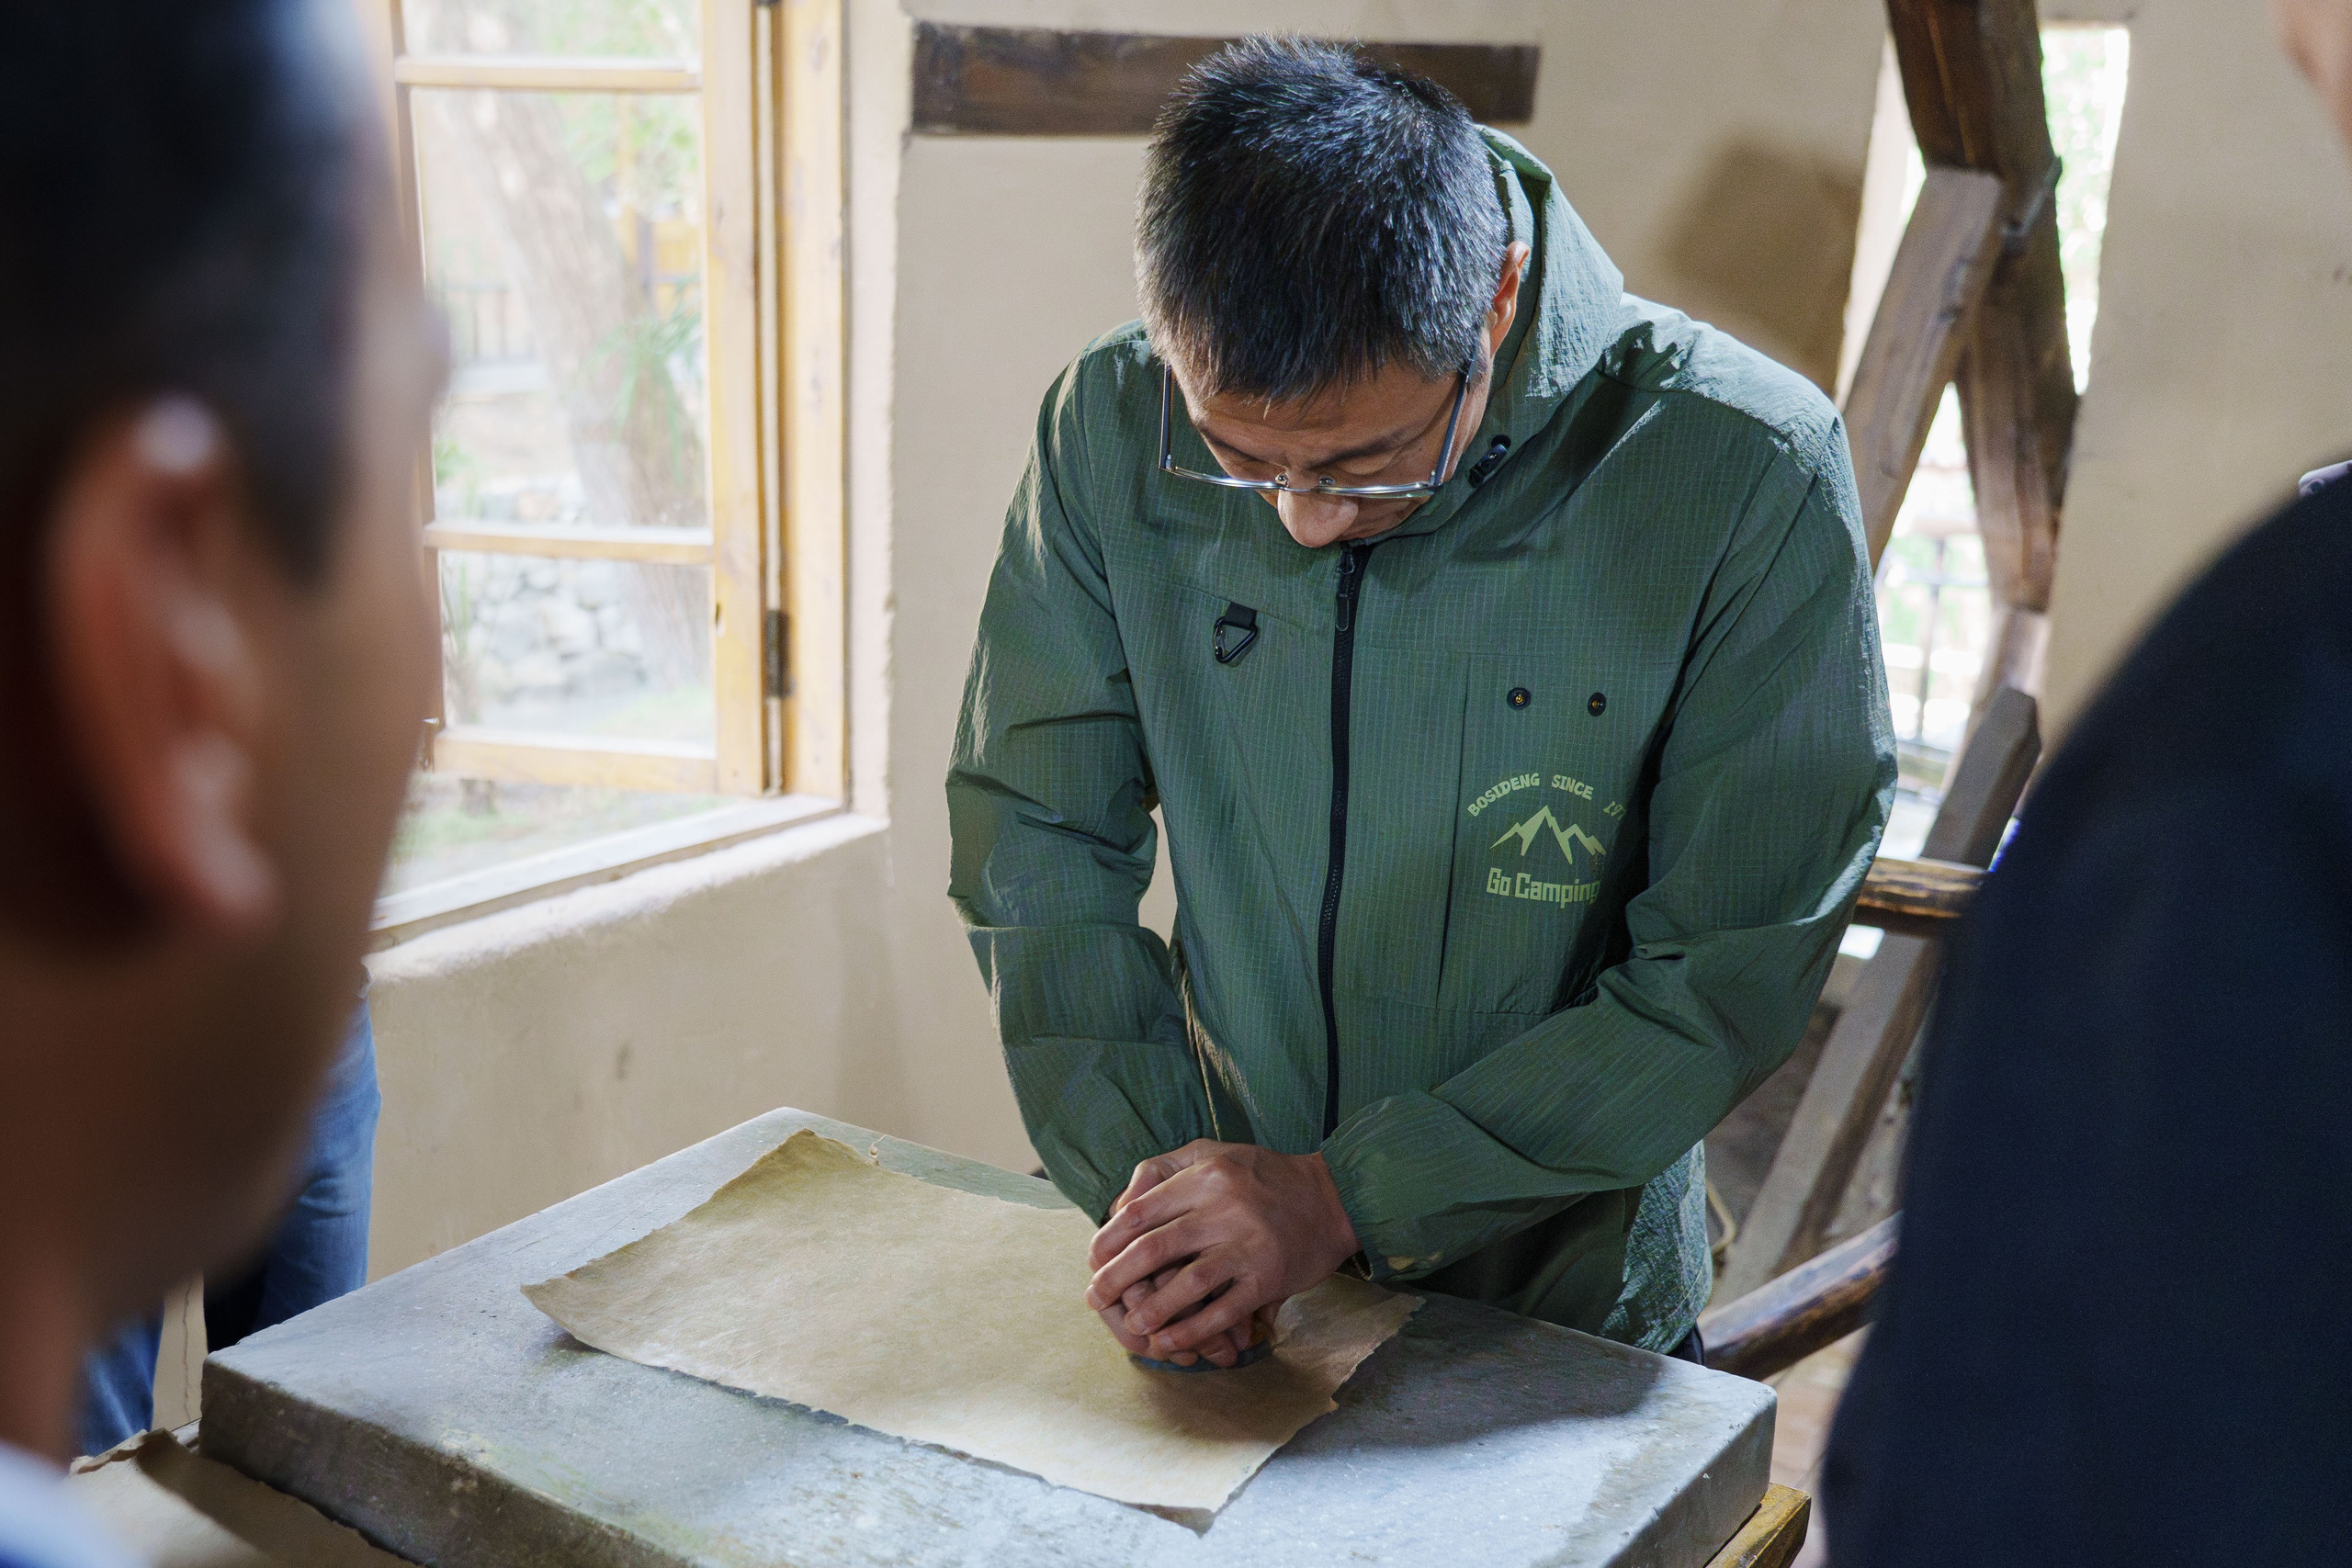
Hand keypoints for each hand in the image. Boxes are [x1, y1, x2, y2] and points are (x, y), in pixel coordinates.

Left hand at [1085, 1140, 1359, 1362]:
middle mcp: (1225, 1208)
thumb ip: (1165, 1169)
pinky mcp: (1268, 1278)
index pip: (1141, 1211)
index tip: (1093, 1259)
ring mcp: (1248, 1245)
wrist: (1332, 1199)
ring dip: (1153, 1310)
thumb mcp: (1214, 1152)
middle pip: (1155, 1248)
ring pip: (1188, 1284)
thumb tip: (1119, 1206)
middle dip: (1117, 1277)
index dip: (1108, 1239)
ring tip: (1132, 1325)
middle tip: (1095, 1296)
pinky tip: (1170, 1340)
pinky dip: (1193, 1330)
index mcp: (1205, 1176)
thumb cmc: (1264, 1175)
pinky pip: (1223, 1311)